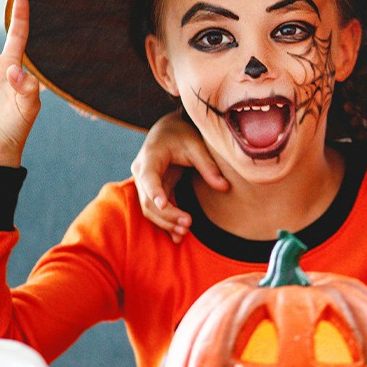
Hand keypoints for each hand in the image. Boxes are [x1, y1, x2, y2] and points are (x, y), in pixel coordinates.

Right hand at [132, 111, 226, 239]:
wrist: (169, 129)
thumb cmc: (182, 133)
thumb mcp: (197, 146)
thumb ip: (208, 166)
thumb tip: (225, 187)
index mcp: (150, 157)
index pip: (148, 178)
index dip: (155, 192)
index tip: (163, 204)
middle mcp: (142, 172)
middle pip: (148, 199)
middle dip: (166, 214)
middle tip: (188, 224)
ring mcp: (145, 183)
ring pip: (149, 208)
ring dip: (166, 222)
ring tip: (184, 232)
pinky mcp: (154, 190)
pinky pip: (157, 209)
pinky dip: (166, 222)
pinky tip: (177, 237)